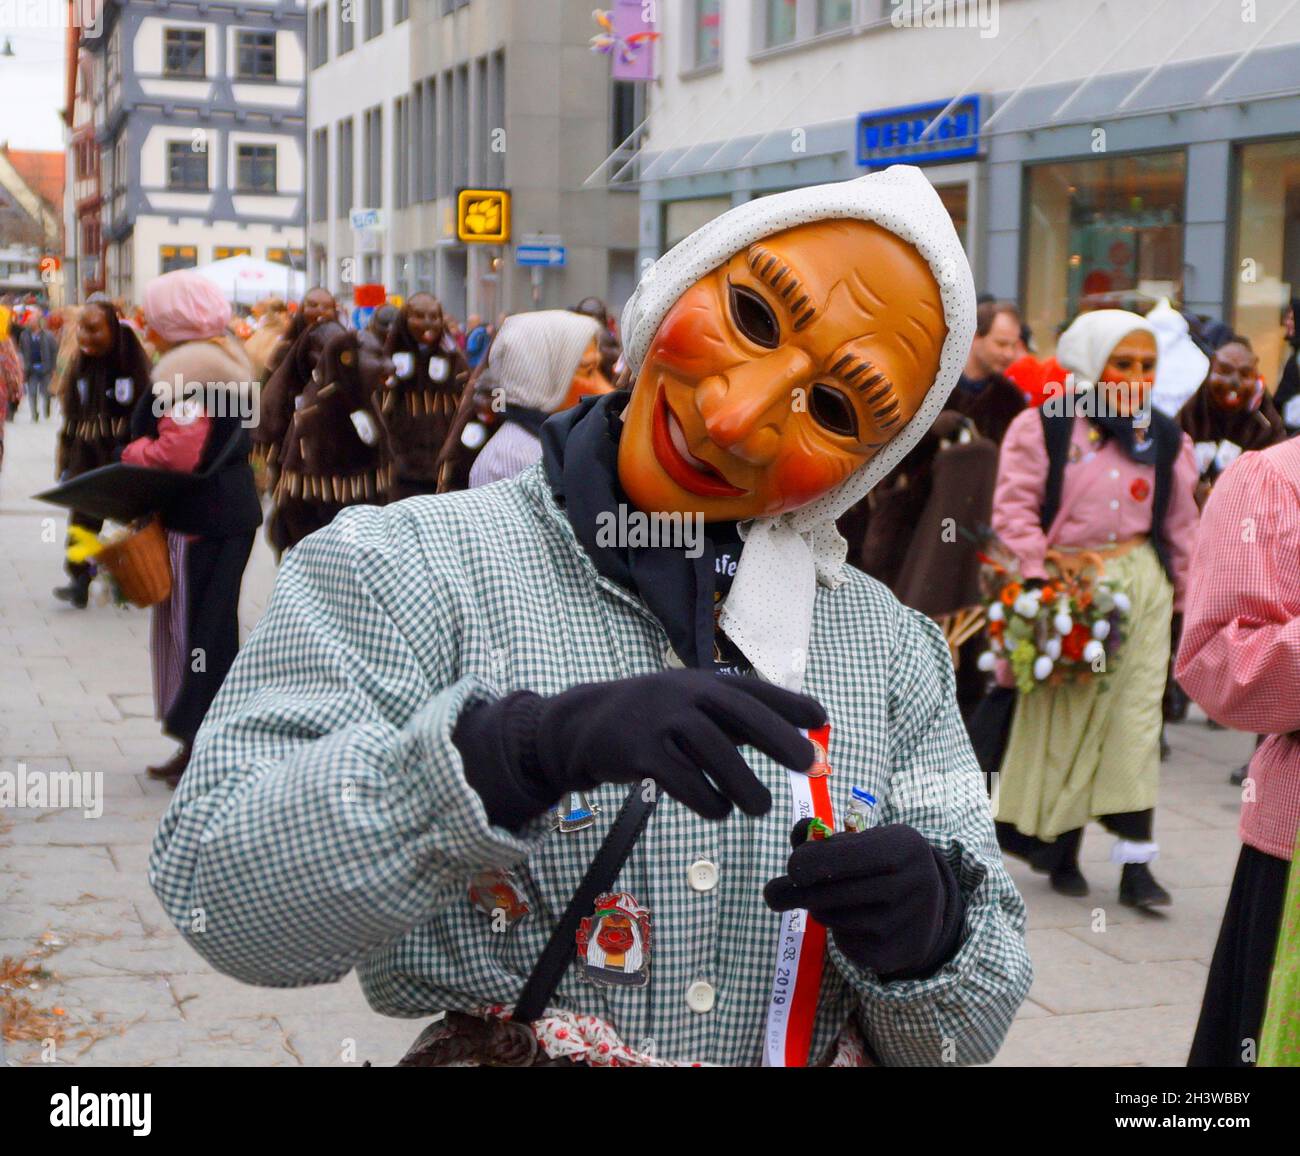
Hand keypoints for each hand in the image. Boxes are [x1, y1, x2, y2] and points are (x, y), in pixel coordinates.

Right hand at [454, 669, 825, 827]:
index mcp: (702, 683)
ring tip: (760, 806)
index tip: (822, 719)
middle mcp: (685, 694)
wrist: (584, 726)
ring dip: (744, 784)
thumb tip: (797, 743)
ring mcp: (661, 721)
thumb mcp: (691, 707)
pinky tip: (718, 810)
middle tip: (810, 764)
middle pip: (741, 714)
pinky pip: (684, 781)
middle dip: (780, 738)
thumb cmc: (653, 721)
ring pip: (715, 753)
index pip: (753, 690)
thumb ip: (736, 723)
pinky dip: (707, 800)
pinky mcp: (641, 752)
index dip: (789, 703)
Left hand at [764, 822, 962, 978]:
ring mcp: (903, 922)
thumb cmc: (883, 865)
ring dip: (819, 908)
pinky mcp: (892, 953)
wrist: (928, 907)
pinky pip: (842, 941)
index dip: (809, 862)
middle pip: (829, 892)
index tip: (792, 868)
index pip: (843, 857)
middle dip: (796, 891)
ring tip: (833, 899)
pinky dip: (837, 930)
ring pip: (830, 916)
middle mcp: (910, 885)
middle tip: (772, 894)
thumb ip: (826, 839)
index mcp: (903, 847)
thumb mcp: (865, 841)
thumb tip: (798, 834)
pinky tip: (855, 922)